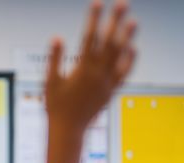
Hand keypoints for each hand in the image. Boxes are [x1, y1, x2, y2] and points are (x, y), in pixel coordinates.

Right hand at [46, 1, 135, 162]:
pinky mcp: (111, 90)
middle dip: (115, 21)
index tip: (97, 3)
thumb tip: (57, 37)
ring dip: (127, 36)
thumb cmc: (55, 107)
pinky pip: (124, 72)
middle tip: (123, 3)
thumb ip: (54, 59)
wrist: (69, 129)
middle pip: (110, 41)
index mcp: (82, 69)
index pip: (90, 37)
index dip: (93, 18)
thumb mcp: (50, 82)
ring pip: (120, 55)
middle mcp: (98, 73)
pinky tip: (133, 48)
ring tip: (133, 21)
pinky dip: (129, 59)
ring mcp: (107, 81)